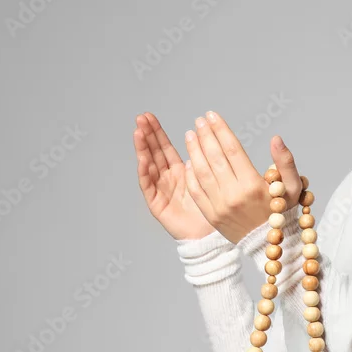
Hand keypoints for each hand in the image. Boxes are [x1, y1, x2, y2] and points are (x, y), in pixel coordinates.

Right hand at [133, 112, 214, 240]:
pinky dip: (145, 171)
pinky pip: (148, 186)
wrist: (209, 236)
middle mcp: (167, 179)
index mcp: (180, 171)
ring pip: (148, 166)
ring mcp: (160, 190)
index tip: (151, 116)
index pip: (165, 148)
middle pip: (154, 153)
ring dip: (142, 149)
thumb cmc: (213, 209)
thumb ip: (206, 160)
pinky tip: (142, 158)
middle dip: (147, 135)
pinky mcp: (156, 204)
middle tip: (141, 118)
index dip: (157, 132)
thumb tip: (206, 138)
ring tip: (138, 132)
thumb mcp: (211, 179)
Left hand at [184, 110, 303, 243]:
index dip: (221, 130)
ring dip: (194, 150)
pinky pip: (196, 191)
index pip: (233, 150)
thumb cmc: (282, 211)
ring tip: (190, 135)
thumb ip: (286, 162)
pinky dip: (190, 174)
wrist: (268, 243)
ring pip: (201, 172)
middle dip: (205, 135)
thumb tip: (276, 139)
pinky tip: (189, 160)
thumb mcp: (294, 187)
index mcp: (253, 185)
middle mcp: (234, 194)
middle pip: (215, 158)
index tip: (212, 116)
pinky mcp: (211, 215)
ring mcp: (219, 206)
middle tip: (199, 120)